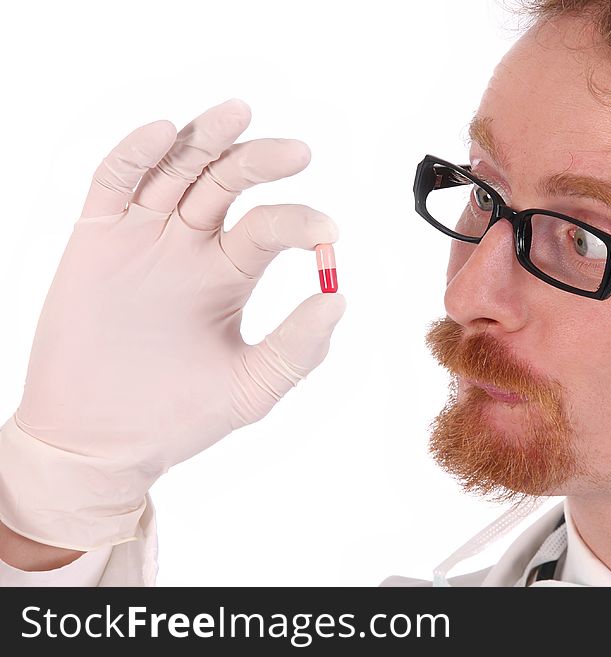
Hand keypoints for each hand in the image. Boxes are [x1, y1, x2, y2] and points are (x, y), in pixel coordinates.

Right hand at [0, 98, 345, 550]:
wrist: (102, 443)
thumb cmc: (178, 417)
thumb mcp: (252, 387)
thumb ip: (297, 347)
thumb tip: (341, 298)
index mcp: (230, 272)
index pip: (269, 227)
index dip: (299, 223)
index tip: (328, 234)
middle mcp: (191, 246)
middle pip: (227, 182)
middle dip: (260, 160)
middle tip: (299, 153)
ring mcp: (144, 238)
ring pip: (175, 170)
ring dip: (205, 138)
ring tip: (238, 113)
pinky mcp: (97, 240)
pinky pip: (114, 183)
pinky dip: (135, 155)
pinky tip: (163, 132)